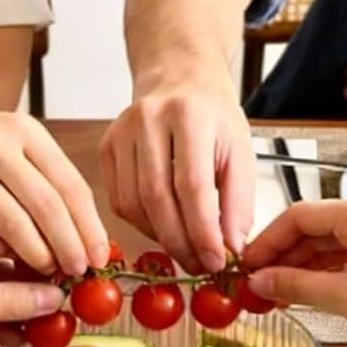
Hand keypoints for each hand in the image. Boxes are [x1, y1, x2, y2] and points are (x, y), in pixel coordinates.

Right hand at [0, 90, 108, 278]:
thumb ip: (50, 180)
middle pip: (46, 206)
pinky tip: (8, 257)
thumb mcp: (19, 144)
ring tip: (48, 269)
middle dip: (68, 246)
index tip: (100, 256)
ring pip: (12, 223)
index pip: (70, 185)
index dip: (89, 227)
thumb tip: (88, 236)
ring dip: (36, 254)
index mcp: (26, 132)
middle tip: (78, 271)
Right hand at [101, 81, 255, 273]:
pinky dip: (142, 224)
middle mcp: (149, 119)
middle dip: (180, 242)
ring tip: (186, 251)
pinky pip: (119, 201)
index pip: (192, 185)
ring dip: (160, 238)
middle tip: (200, 266)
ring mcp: (121, 132)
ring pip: (133, 204)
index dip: (202, 231)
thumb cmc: (212, 117)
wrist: (179, 79)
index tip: (217, 261)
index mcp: (189, 115)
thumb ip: (238, 201)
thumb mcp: (240, 151)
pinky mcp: (106, 147)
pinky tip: (164, 228)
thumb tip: (230, 247)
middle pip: (157, 197)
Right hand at [242, 197, 346, 344]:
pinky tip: (311, 293)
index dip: (266, 242)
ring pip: (331, 243)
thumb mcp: (343, 296)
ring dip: (304, 267)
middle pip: (313, 228)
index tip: (246, 268)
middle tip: (257, 286)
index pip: (297, 217)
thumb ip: (295, 284)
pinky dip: (328, 272)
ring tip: (279, 295)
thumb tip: (259, 281)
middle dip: (283, 257)